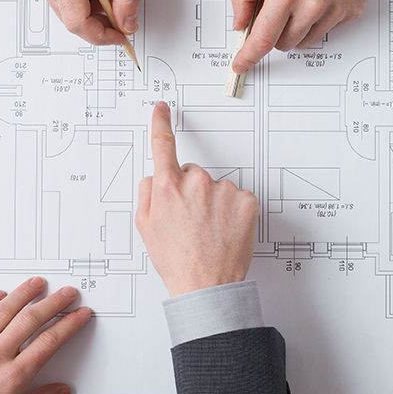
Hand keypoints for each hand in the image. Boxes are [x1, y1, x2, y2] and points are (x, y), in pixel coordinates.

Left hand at [0, 278, 92, 393]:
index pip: (49, 342)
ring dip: (24, 293)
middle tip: (67, 293)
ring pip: (3, 311)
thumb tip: (61, 390)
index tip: (81, 314)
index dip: (70, 325)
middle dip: (54, 303)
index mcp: (12, 378)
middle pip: (31, 320)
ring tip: (38, 283)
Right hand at [30, 0, 139, 45]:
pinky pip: (67, 0)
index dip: (101, 35)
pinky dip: (86, 0)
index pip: (77, 21)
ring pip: (70, 12)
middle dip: (100, 22)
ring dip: (94, 10)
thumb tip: (127, 24)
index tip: (120, 35)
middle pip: (72, 20)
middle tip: (122, 12)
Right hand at [135, 102, 256, 295]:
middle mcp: (196, 182)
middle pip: (193, 173)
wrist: (207, 285)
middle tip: (190, 221)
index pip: (163, 145)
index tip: (162, 108)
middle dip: (191, 191)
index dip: (160, 123)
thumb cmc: (176, 259)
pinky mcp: (246, 200)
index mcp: (168, 187)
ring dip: (213, 203)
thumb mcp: (146, 227)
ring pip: (216, 187)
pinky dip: (233, 210)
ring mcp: (224, 190)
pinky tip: (225, 229)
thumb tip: (155, 176)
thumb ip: (147, 193)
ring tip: (209, 230)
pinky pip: (237, 197)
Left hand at [229, 0, 367, 72]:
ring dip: (295, 30)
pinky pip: (325, 32)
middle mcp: (312, 5)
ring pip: (304, 43)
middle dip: (275, 32)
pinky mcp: (350, 12)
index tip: (240, 65)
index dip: (249, 55)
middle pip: (283, 44)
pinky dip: (317, 22)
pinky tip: (318, 0)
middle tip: (277, 9)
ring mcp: (333, 11)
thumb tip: (239, 24)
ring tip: (299, 2)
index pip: (263, 37)